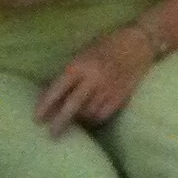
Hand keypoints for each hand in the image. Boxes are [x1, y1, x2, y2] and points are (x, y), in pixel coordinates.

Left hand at [35, 28, 153, 135]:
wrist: (139, 43)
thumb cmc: (107, 44)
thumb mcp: (83, 52)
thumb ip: (70, 71)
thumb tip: (52, 92)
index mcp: (80, 65)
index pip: (58, 89)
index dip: (46, 105)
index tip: (37, 119)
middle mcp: (93, 79)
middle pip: (72, 106)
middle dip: (60, 122)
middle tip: (51, 134)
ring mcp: (108, 89)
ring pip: (88, 112)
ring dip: (80, 118)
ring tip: (75, 119)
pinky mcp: (121, 96)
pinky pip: (103, 114)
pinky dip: (95, 118)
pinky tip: (91, 116)